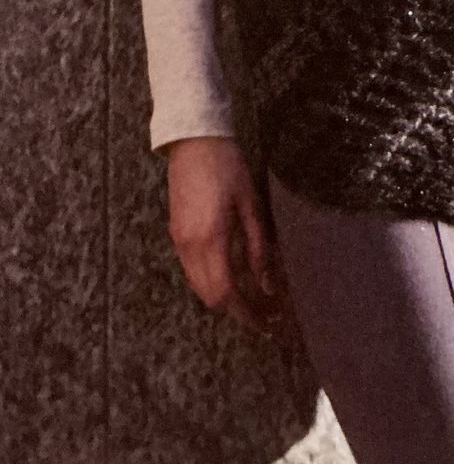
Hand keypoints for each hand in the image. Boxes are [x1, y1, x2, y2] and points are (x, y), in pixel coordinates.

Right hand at [165, 136, 291, 337]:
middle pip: (210, 297)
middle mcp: (189, 247)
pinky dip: (212, 281)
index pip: (226, 294)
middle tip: (266, 313)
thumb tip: (268, 285)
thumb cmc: (228, 166)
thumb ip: (258, 247)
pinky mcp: (176, 232)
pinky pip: (192, 271)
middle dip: (238, 311)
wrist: (194, 139)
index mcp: (210, 240)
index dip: (247, 314)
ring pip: (199, 286)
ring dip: (224, 297)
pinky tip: (233, 274)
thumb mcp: (250, 204)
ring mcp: (179, 241)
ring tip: (253, 297)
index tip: (267, 323)